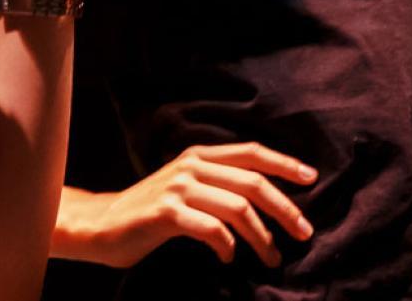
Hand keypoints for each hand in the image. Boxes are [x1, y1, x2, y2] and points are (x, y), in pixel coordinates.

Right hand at [58, 143, 318, 268]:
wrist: (99, 226)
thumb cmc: (148, 213)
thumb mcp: (185, 187)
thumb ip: (217, 184)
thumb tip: (265, 199)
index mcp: (199, 155)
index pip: (251, 152)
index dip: (284, 164)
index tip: (311, 179)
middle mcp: (191, 165)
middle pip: (253, 182)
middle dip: (285, 209)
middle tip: (304, 233)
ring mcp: (179, 187)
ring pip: (238, 208)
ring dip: (261, 237)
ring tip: (272, 257)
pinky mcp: (167, 213)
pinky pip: (211, 229)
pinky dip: (227, 246)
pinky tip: (229, 258)